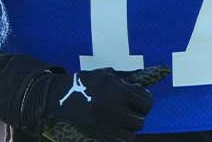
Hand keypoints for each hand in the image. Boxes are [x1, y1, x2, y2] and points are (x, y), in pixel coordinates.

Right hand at [36, 66, 169, 141]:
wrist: (61, 96)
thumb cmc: (87, 82)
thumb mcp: (108, 75)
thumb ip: (128, 81)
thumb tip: (151, 82)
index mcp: (116, 90)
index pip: (146, 103)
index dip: (145, 100)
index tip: (140, 98)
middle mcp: (112, 108)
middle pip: (140, 121)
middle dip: (137, 114)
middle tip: (130, 109)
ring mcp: (104, 124)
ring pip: (131, 134)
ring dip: (129, 127)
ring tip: (122, 119)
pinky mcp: (97, 135)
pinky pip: (119, 140)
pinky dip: (121, 135)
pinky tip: (115, 127)